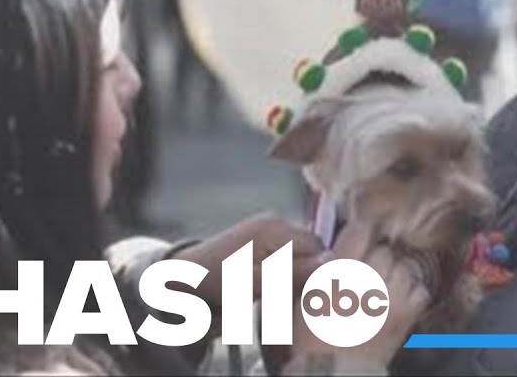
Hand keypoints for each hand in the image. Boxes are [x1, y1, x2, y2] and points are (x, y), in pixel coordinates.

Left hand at [173, 212, 325, 306]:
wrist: (184, 278)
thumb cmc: (217, 281)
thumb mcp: (256, 282)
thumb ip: (294, 272)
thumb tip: (332, 264)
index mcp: (275, 227)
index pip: (318, 246)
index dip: (319, 271)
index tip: (311, 295)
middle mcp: (276, 221)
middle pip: (311, 248)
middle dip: (308, 273)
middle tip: (293, 296)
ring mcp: (269, 228)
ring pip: (301, 253)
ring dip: (296, 274)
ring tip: (279, 292)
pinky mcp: (263, 239)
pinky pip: (288, 254)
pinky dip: (285, 271)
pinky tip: (274, 285)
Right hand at [288, 222, 430, 369]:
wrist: (333, 373)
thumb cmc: (311, 339)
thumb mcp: (305, 299)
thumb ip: (321, 271)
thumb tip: (334, 252)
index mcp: (339, 273)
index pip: (360, 231)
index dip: (361, 231)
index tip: (359, 238)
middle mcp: (367, 280)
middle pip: (384, 250)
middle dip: (377, 258)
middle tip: (368, 271)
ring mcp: (390, 298)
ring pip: (404, 267)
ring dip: (395, 273)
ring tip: (385, 285)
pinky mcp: (406, 316)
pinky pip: (420, 290)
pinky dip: (412, 291)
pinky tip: (400, 299)